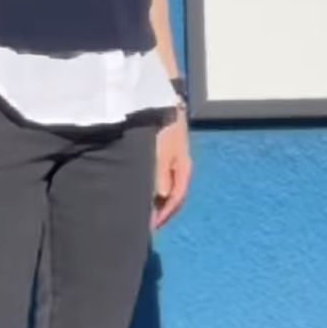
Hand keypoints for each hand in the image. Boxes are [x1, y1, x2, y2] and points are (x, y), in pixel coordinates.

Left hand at [151, 112, 191, 229]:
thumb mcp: (161, 154)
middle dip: (161, 209)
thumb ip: (160, 176)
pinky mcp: (166, 150)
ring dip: (157, 198)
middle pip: (173, 194)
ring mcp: (174, 158)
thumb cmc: (163, 128)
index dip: (164, 214)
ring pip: (167, 185)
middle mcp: (181, 166)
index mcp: (183, 170)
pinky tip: (144, 187)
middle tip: (146, 222)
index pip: (176, 199)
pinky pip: (162, 175)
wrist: (164, 100)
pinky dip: (154, 185)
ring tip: (143, 208)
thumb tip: (160, 196)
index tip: (150, 227)